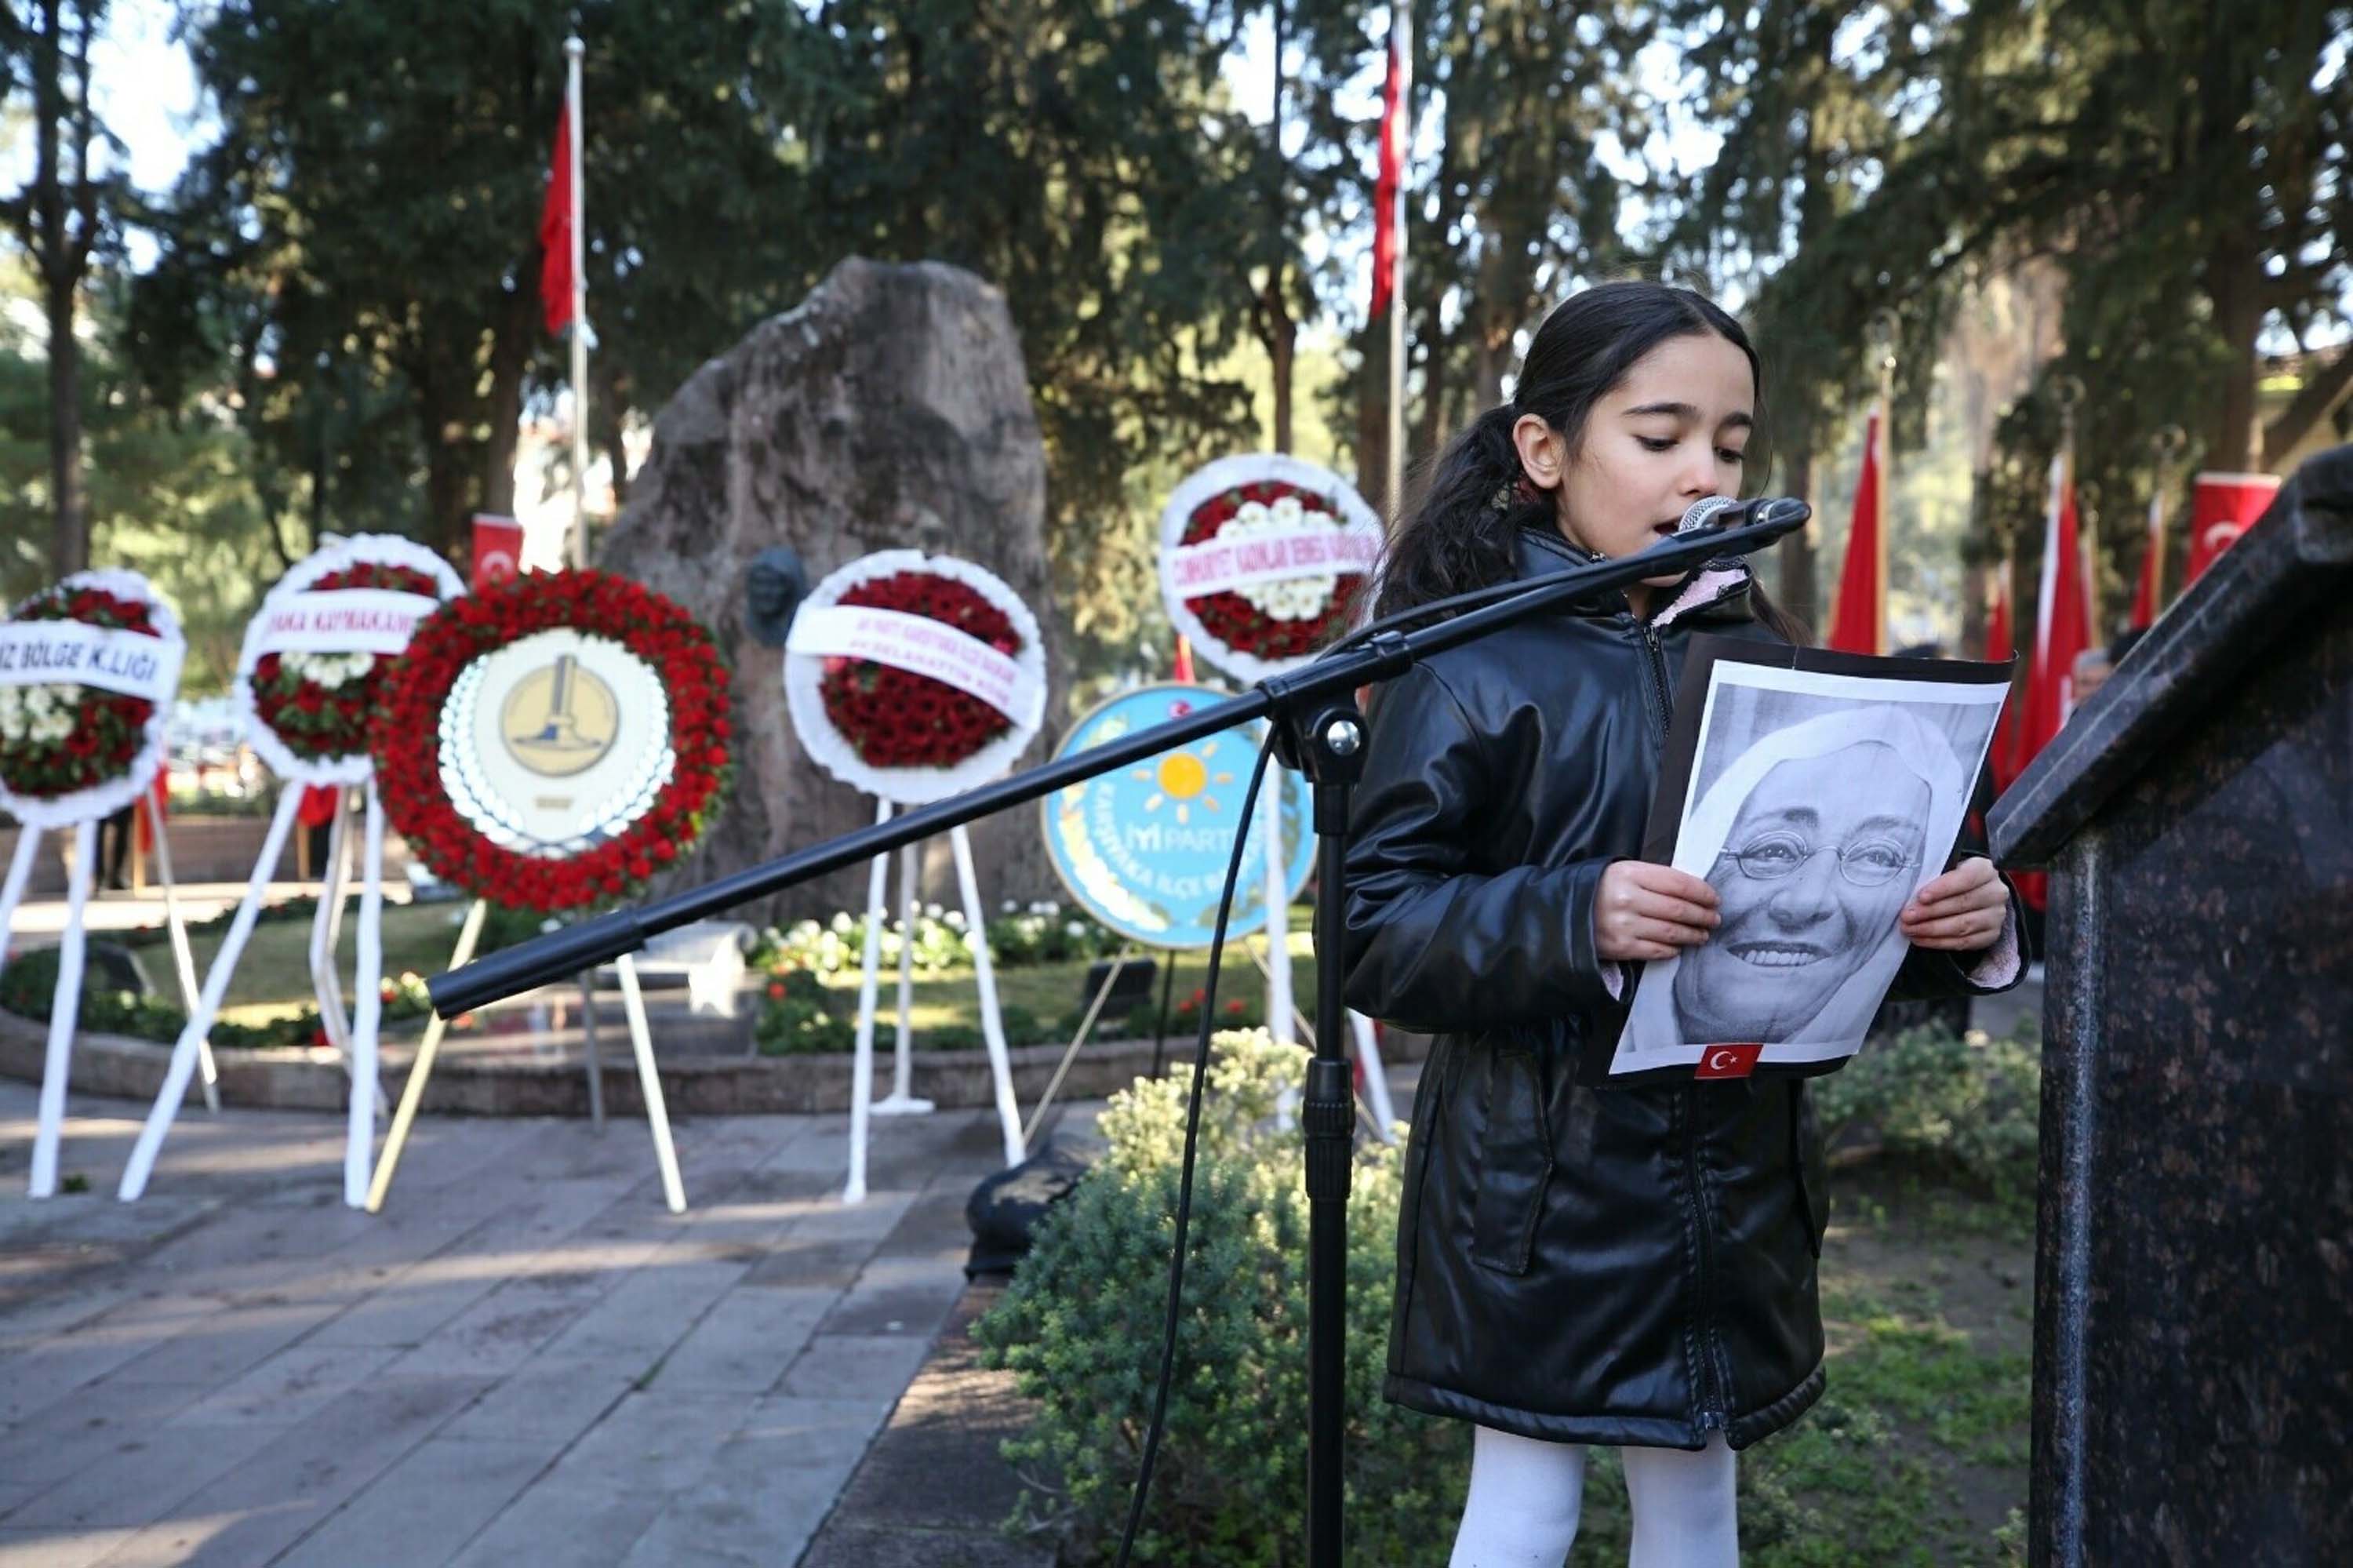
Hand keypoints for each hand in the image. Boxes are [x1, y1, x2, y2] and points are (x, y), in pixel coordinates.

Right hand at [1594, 860, 1719, 962]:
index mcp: (1629, 874)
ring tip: (1703, 934)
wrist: (1560, 913)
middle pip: (1679, 909)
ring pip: (1672, 932)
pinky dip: (1672, 949)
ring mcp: (1624, 925)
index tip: (1714, 898)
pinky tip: (1678, 946)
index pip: (1678, 883)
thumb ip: (1653, 878)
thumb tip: (1693, 892)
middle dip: (1703, 915)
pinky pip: (1657, 950)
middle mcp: (1627, 899)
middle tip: (1714, 918)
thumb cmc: (1598, 890)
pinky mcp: (1621, 947)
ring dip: (1693, 934)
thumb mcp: (1622, 872)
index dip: (1702, 892)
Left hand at [1900, 856, 2008, 950]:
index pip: (1965, 879)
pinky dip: (1939, 942)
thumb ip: (1934, 877)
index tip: (1921, 897)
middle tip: (1907, 916)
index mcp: (1985, 870)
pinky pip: (1964, 942)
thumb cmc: (1953, 879)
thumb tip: (1909, 894)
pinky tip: (1920, 939)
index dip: (1942, 889)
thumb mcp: (1946, 869)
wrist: (1974, 893)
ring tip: (1909, 929)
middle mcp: (1996, 893)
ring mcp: (1996, 916)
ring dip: (1932, 929)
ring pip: (1962, 925)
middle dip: (1930, 912)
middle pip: (1962, 904)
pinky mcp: (1991, 935)